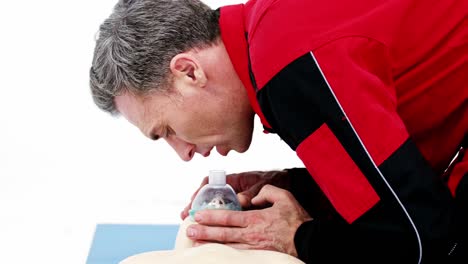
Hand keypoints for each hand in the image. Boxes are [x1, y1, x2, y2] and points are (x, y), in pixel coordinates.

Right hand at [180, 170, 290, 219]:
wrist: (288, 182)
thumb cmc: (275, 179)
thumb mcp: (264, 183)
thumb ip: (252, 192)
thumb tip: (241, 200)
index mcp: (235, 180)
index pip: (212, 182)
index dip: (201, 190)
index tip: (194, 200)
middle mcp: (232, 189)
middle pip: (209, 196)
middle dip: (196, 206)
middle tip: (186, 215)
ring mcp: (235, 199)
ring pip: (214, 206)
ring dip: (203, 215)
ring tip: (191, 223)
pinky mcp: (241, 209)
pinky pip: (225, 214)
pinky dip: (216, 221)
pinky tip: (209, 229)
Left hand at [186, 185, 312, 256]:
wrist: (309, 240)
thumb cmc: (297, 219)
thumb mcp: (284, 197)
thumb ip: (265, 192)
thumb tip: (251, 198)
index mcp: (256, 218)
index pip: (229, 217)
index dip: (212, 216)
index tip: (198, 215)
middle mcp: (251, 233)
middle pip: (223, 233)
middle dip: (204, 231)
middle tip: (189, 230)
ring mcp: (254, 246)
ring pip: (227, 245)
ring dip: (210, 243)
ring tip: (196, 242)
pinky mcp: (259, 254)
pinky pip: (238, 253)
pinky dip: (224, 252)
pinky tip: (216, 251)